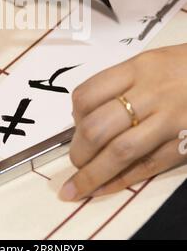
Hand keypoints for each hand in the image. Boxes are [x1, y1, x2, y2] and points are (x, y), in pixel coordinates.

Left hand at [60, 44, 186, 200]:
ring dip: (93, 175)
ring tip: (79, 186)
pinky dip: (122, 181)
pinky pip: (148, 166)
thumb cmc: (184, 67)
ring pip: (121, 152)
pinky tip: (105, 188)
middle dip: (79, 152)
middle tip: (76, 161)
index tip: (74, 130)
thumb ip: (118, 85)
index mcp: (137, 69)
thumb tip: (85, 117)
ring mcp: (170, 120)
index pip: (88, 96)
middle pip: (99, 127)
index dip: (74, 120)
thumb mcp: (148, 62)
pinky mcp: (185, 142)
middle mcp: (151, 94)